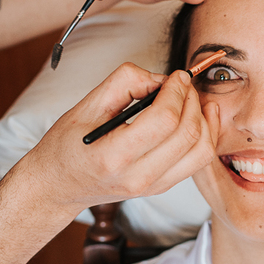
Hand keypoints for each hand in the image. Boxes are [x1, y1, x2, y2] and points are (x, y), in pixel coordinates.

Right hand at [20, 62, 219, 214]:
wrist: (59, 186)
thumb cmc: (67, 146)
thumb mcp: (85, 106)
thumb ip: (124, 83)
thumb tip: (161, 79)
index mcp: (113, 156)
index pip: (164, 120)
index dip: (176, 92)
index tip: (176, 76)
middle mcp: (137, 177)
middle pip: (188, 134)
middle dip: (191, 100)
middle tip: (183, 84)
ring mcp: (152, 186)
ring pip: (201, 151)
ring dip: (205, 119)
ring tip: (193, 99)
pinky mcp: (161, 187)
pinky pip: (197, 161)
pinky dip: (204, 136)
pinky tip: (198, 117)